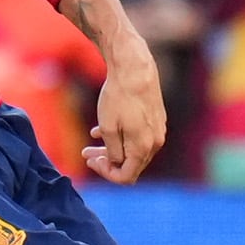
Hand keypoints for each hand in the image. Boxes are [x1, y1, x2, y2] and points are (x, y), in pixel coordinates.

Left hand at [83, 51, 168, 181]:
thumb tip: (116, 163)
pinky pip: (139, 136)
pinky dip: (122, 137)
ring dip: (113, 149)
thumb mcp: (108, 128)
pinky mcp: (157, 119)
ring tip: (92, 141)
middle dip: (108, 162)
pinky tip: (102, 129)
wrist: (134, 68)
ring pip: (135, 150)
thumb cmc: (119, 97)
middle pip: (131, 164)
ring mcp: (158, 130)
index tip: (91, 160)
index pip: (126, 176)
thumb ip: (113, 152)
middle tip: (87, 154)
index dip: (106, 173)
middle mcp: (155, 142)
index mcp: (144, 148)